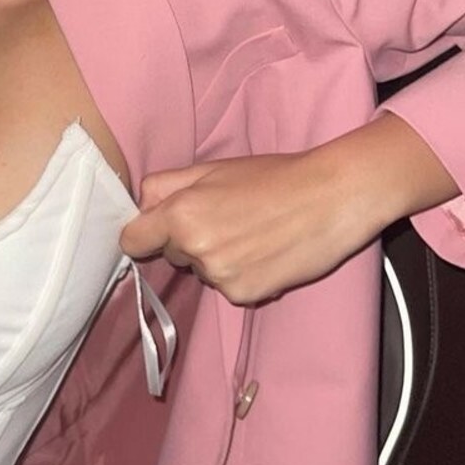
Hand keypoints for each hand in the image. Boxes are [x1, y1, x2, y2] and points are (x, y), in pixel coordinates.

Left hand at [118, 148, 379, 304]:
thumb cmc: (273, 177)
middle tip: (225, 218)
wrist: (331, 198)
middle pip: (169, 254)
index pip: (132, 240)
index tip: (156, 231)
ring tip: (251, 233)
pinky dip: (241, 274)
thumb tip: (141, 206)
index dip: (144, 234)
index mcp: (179, 214)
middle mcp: (194, 249)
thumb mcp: (211, 169)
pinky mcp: (245, 294)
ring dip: (216, 258)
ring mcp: (220, 276)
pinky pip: (227, 287)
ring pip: (200, 271)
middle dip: (186, 240)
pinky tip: (264, 253)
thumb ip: (166, 186)